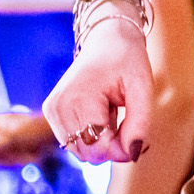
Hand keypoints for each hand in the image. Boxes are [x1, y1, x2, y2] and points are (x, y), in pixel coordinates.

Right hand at [43, 17, 153, 163]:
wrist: (106, 39)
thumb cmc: (126, 60)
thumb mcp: (142, 88)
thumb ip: (140, 124)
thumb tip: (132, 155)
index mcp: (79, 99)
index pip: (99, 148)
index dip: (123, 148)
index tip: (137, 132)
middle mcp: (59, 107)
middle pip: (90, 154)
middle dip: (112, 145)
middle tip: (124, 118)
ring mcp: (52, 111)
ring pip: (82, 152)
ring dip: (101, 140)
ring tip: (109, 112)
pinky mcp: (51, 113)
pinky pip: (74, 142)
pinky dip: (91, 135)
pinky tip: (98, 113)